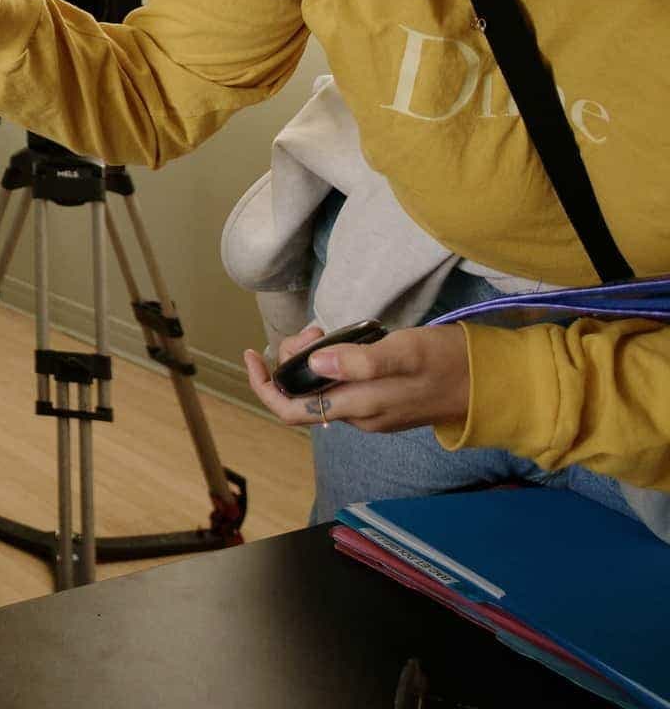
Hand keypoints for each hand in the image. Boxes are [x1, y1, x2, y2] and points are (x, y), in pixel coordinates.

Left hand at [245, 324, 469, 433]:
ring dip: (313, 358)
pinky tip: (346, 341)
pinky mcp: (384, 399)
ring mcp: (373, 410)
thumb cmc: (450, 364)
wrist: (494, 384)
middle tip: (312, 330)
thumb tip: (312, 364)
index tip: (252, 355)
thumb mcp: (404, 353)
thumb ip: (359, 361)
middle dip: (293, 359)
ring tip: (327, 331)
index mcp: (358, 408)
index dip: (263, 385)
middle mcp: (359, 416)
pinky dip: (334, 361)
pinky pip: (343, 382)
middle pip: (303, 392)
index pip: (290, 410)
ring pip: (322, 385)